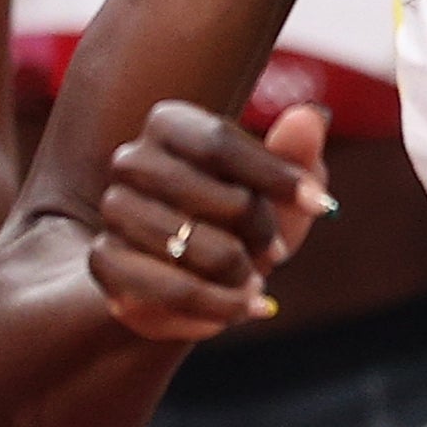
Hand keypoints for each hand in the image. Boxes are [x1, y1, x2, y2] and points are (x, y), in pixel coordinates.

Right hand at [88, 101, 331, 342]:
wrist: (191, 267)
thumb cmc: (244, 213)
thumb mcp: (277, 185)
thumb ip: (297, 151)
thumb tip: (309, 116)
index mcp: (171, 123)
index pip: (221, 144)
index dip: (277, 176)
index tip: (322, 206)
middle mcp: (132, 160)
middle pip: (220, 199)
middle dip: (261, 232)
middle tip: (279, 254)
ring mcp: (113, 210)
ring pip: (193, 249)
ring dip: (237, 276)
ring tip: (255, 286)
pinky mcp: (104, 261)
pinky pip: (166, 290)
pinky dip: (211, 307)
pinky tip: (236, 310)